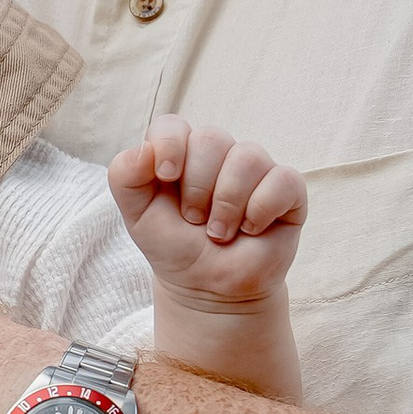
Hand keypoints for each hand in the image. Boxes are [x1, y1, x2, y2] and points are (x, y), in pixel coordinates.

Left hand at [108, 121, 305, 308]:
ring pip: (248, 157)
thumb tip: (144, 149)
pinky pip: (283, 180)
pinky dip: (261, 210)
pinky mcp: (287, 189)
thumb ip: (125, 178)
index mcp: (181, 152)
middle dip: (197, 187)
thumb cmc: (174, 247)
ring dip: (227, 203)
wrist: (208, 288)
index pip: (173, 125)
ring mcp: (256, 170)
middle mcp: (220, 154)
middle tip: (194, 220)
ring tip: (219, 233)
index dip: (169, 145)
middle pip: (211, 138)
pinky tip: (251, 230)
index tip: (166, 177)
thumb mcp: (137, 216)